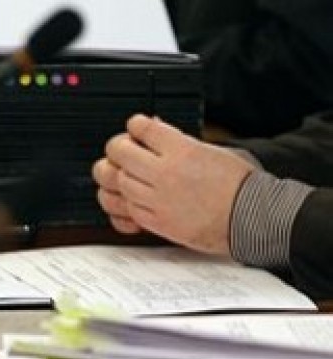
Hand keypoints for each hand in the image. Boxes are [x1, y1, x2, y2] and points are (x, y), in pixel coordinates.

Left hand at [92, 114, 255, 254]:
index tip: (135, 127)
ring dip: (115, 177)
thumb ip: (181, 142)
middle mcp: (166, 173)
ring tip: (121, 175)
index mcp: (182, 150)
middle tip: (121, 149)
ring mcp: (159, 200)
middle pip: (120, 153)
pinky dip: (122, 204)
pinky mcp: (158, 223)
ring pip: (117, 182)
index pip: (142, 128)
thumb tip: (157, 131)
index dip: (135, 125)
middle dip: (117, 148)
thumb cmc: (241, 186)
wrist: (252, 218)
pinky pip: (125, 211)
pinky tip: (128, 200)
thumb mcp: (214, 150)